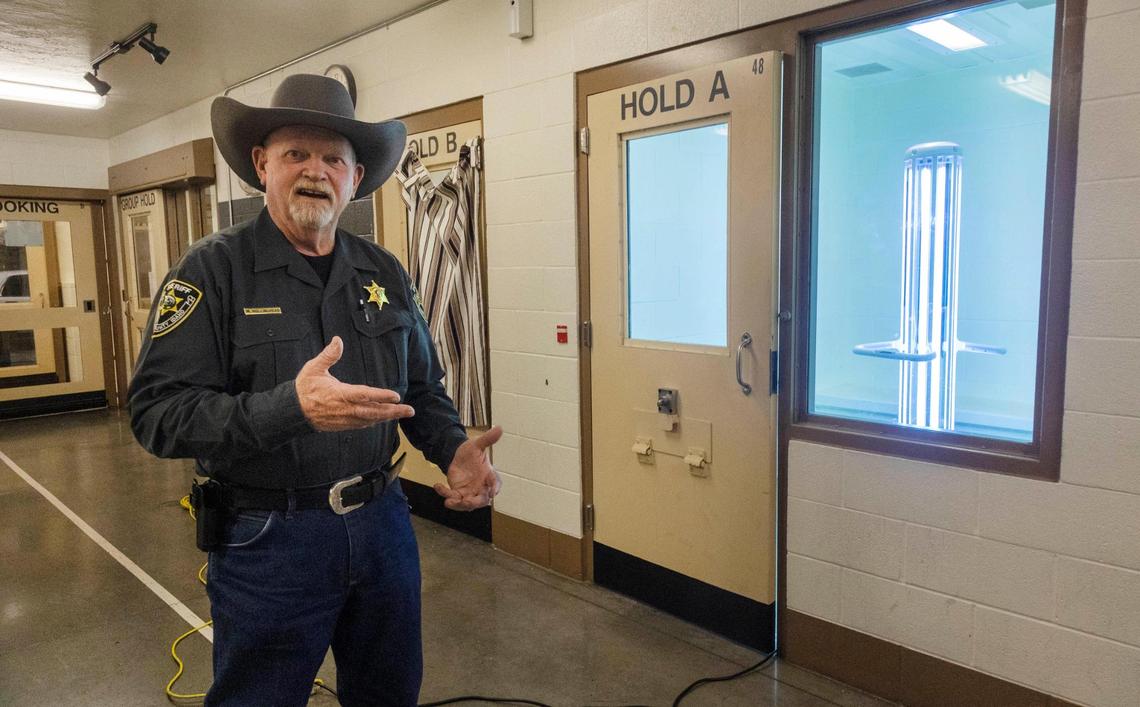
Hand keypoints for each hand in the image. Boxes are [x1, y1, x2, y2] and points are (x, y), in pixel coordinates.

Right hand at [296, 337, 414, 431]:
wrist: (292, 411)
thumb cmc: (304, 389)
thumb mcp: (314, 368)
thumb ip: (328, 355)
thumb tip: (338, 341)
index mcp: (340, 394)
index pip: (365, 395)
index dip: (381, 396)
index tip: (396, 396)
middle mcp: (345, 409)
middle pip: (373, 412)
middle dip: (392, 411)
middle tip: (409, 410)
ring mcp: (344, 419)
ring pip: (370, 419)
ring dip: (386, 417)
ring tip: (401, 413)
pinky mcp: (342, 425)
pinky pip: (362, 424)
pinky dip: (374, 421)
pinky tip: (382, 419)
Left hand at [434, 426, 502, 510]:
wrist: (457, 455)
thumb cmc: (471, 452)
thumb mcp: (478, 444)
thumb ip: (488, 439)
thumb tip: (499, 428)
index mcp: (489, 476)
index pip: (495, 484)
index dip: (494, 488)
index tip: (493, 493)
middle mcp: (481, 487)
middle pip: (482, 500)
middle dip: (475, 503)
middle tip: (467, 502)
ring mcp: (469, 492)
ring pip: (467, 504)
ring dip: (459, 505)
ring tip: (449, 502)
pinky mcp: (457, 493)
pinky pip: (452, 497)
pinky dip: (445, 494)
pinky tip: (437, 485)